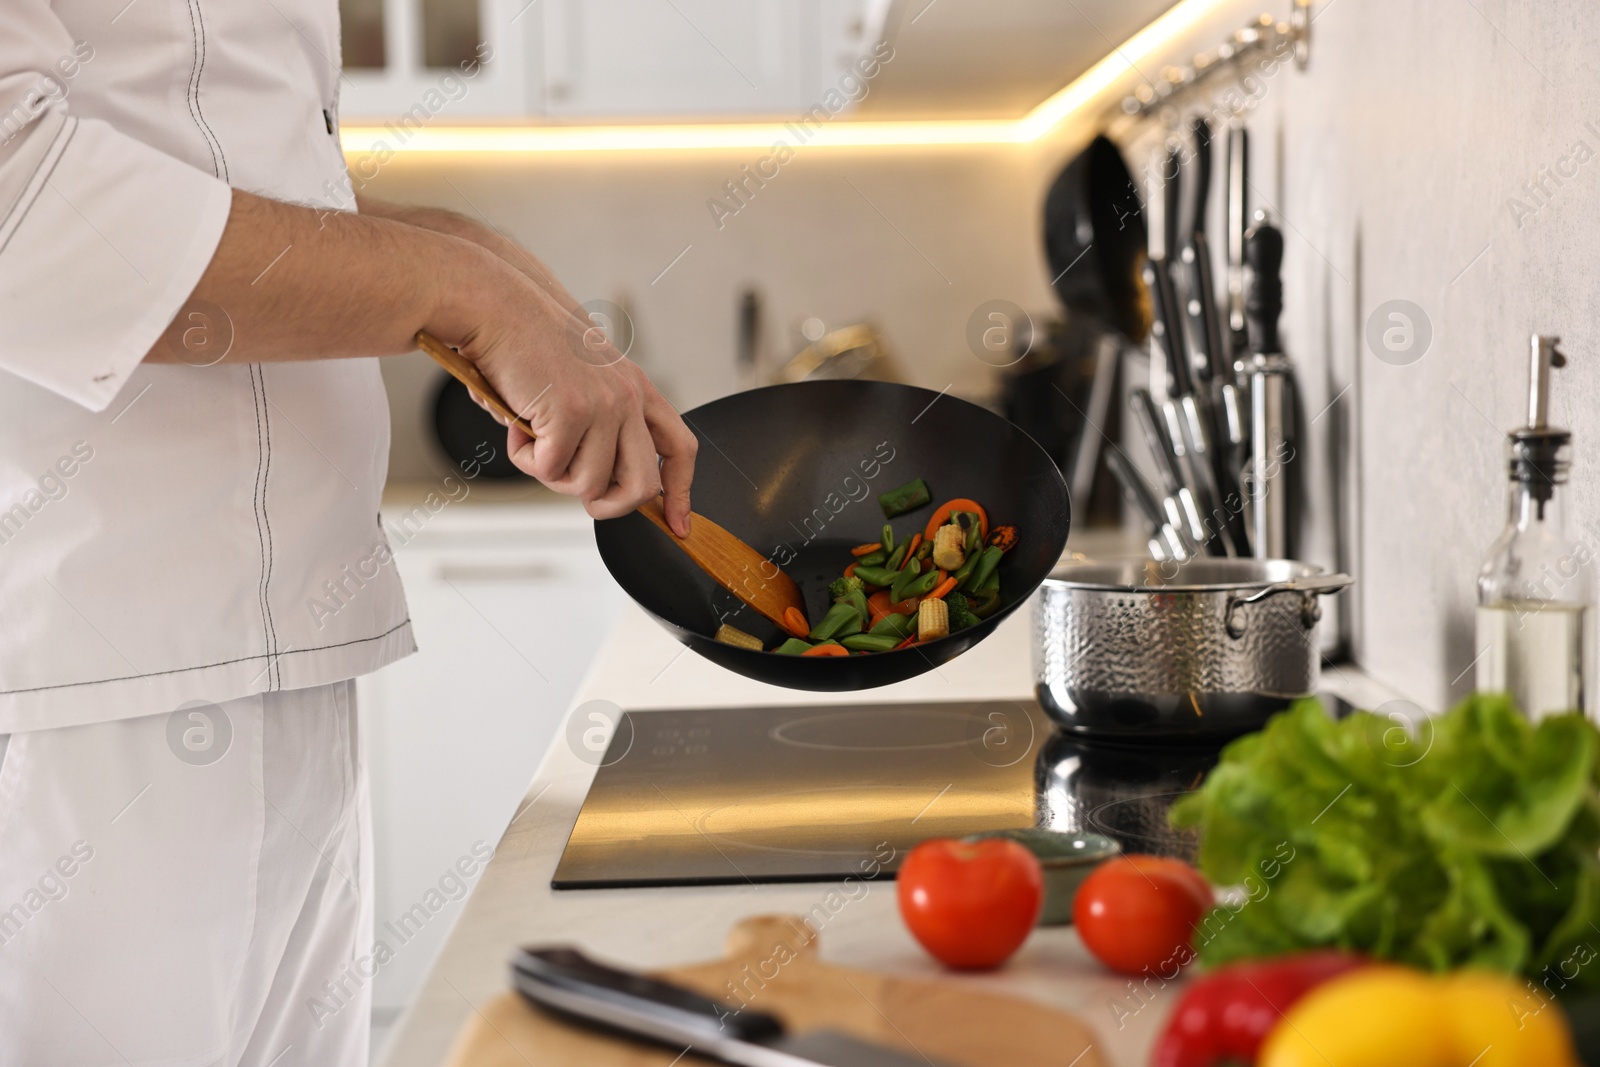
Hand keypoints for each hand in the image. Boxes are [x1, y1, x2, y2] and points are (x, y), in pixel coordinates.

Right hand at [459, 272, 695, 534]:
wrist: (496, 303)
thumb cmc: (526, 342)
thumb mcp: (581, 382)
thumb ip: (598, 425)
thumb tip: (597, 483)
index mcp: (637, 388)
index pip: (680, 449)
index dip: (680, 494)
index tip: (677, 525)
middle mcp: (629, 397)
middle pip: (642, 486)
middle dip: (607, 504)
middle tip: (572, 488)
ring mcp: (604, 405)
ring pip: (589, 485)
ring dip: (551, 473)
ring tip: (531, 436)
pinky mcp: (572, 412)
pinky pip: (551, 470)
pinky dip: (526, 457)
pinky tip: (516, 424)